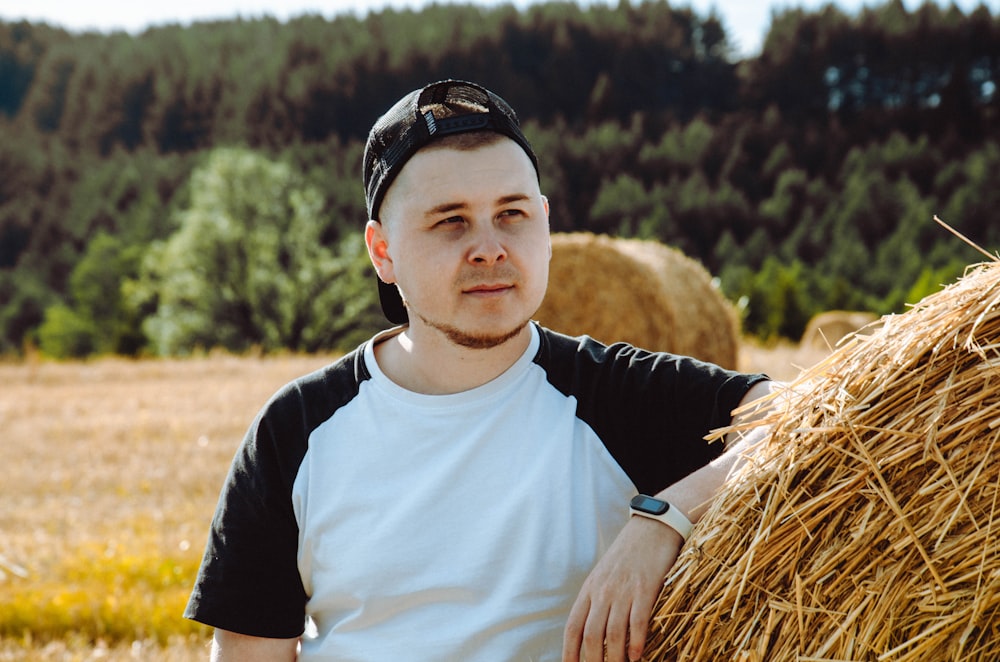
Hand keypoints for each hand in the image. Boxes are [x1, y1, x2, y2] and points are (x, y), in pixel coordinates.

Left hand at [562, 516, 682, 661]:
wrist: (652, 528)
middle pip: (591, 635)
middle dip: (593, 661)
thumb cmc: (628, 555)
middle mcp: (603, 591)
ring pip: (614, 633)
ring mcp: (624, 590)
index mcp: (590, 589)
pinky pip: (638, 621)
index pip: (573, 627)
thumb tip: (593, 631)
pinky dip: (636, 642)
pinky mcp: (645, 588)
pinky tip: (636, 656)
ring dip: (615, 658)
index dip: (570, 652)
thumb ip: (597, 600)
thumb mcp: (603, 575)